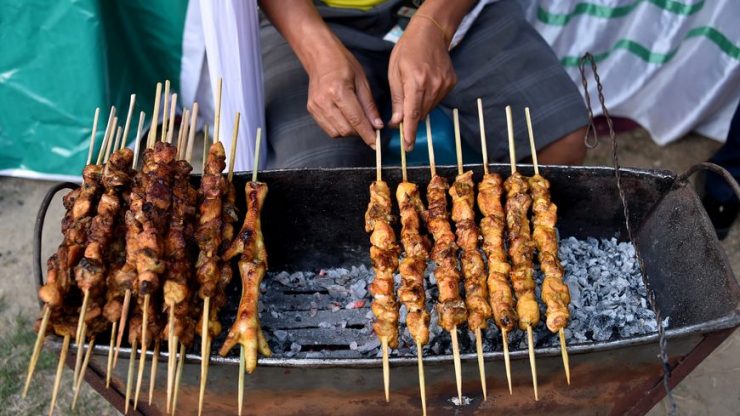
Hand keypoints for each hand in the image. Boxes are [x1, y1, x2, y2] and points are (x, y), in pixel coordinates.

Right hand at [306, 40, 382, 146]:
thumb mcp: (362, 81)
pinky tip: (346, 119)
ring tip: (357, 123)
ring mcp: (315, 106)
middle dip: (360, 133)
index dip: (367, 134)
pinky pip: (328, 128)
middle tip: (370, 129)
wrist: (319, 56)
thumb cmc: (343, 63)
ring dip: (350, 132)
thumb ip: (369, 105)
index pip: (356, 120)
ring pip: (336, 132)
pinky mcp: (312, 110)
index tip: (376, 144)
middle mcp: (324, 101)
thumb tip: (377, 125)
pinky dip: (339, 128)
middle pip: (345, 130)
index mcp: (338, 91)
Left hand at [388, 15, 456, 149]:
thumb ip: (397, 98)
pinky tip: (424, 87)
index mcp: (416, 81)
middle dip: (410, 120)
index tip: (407, 146)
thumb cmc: (408, 49)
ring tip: (412, 93)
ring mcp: (445, 84)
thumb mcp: (394, 72)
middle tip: (400, 119)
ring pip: (429, 108)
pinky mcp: (451, 83)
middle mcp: (433, 85)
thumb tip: (397, 121)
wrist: (431, 32)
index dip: (410, 132)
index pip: (413, 113)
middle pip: (421, 113)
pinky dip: (428, 100)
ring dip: (419, 108)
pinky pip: (437, 100)